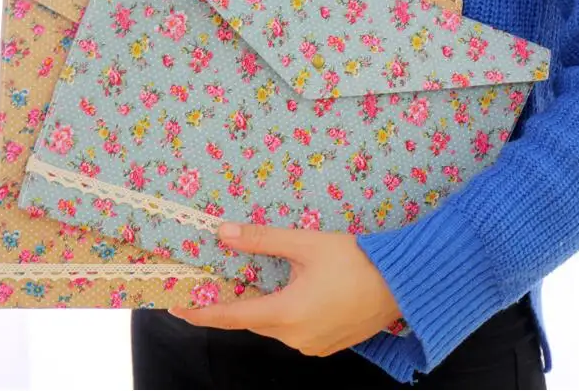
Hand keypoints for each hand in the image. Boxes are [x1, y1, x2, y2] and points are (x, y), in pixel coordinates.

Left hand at [169, 223, 401, 356]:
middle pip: (252, 320)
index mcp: (286, 314)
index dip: (200, 311)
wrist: (402, 284)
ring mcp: (313, 345)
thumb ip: (262, 240)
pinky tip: (285, 293)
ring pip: (273, 325)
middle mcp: (296, 337)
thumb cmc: (356, 261)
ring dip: (259, 307)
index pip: (231, 316)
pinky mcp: (327, 343)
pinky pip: (293, 330)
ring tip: (249, 284)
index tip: (176, 306)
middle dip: (231, 304)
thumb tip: (223, 233)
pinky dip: (282, 313)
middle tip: (212, 283)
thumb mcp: (305, 244)